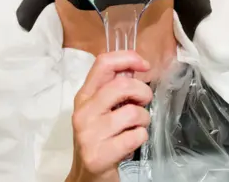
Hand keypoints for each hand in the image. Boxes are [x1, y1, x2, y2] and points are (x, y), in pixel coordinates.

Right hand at [66, 51, 152, 181]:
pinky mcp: (99, 155)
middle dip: (142, 91)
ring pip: (132, 113)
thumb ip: (113, 87)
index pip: (103, 63)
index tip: (144, 65)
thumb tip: (134, 65)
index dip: (127, 58)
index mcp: (84, 95)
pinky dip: (142, 136)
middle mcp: (84, 111)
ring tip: (138, 125)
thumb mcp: (100, 108)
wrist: (86, 176)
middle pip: (122, 85)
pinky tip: (133, 140)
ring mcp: (89, 134)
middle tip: (144, 101)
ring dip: (144, 118)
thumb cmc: (98, 137)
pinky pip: (135, 136)